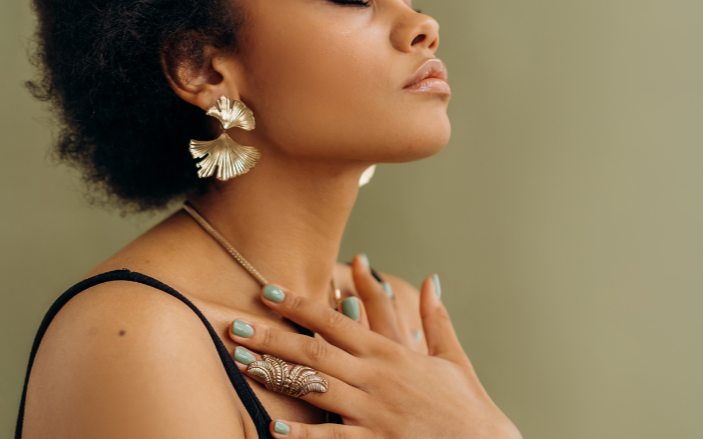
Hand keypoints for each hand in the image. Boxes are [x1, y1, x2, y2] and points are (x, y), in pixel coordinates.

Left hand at [227, 273, 521, 437]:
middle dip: (272, 337)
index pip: (336, 321)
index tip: (268, 293)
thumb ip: (436, 318)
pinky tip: (275, 428)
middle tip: (235, 326)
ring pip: (316, 387)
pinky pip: (333, 438)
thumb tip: (430, 280)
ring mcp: (375, 412)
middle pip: (315, 351)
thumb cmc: (468, 407)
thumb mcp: (453, 358)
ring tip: (242, 364)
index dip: (300, 305)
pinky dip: (303, 434)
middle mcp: (378, 377)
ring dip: (276, 375)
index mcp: (392, 353)